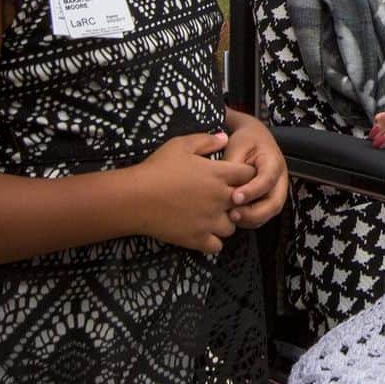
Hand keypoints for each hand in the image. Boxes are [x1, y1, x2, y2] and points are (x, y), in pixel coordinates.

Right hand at [131, 131, 255, 253]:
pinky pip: (217, 246)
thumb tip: (225, 137)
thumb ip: (206, 140)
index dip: (245, 175)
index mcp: (219, 174)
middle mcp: (220, 198)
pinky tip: (202, 232)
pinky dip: (212, 241)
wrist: (135, 198)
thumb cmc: (157, 168)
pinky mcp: (198, 238)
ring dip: (225, 222)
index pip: (249, 174)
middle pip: (244, 202)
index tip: (235, 176)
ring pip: (232, 226)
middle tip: (222, 198)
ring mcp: (210, 221)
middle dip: (238, 200)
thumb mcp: (181, 145)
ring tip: (211, 217)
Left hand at [224, 112, 288, 228]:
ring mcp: (276, 192)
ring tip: (230, 218)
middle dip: (254, 213)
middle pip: (274, 203)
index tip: (235, 197)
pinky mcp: (269, 200)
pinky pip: (263, 215)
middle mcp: (280, 180)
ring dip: (251, 219)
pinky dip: (250, 220)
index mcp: (274, 162)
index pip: (267, 180)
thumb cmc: (246, 141)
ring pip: (269, 212)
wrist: (254, 138)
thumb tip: (224, 186)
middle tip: (233, 214)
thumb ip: (232, 166)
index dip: (252, 191)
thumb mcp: (238, 145)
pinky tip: (234, 217)